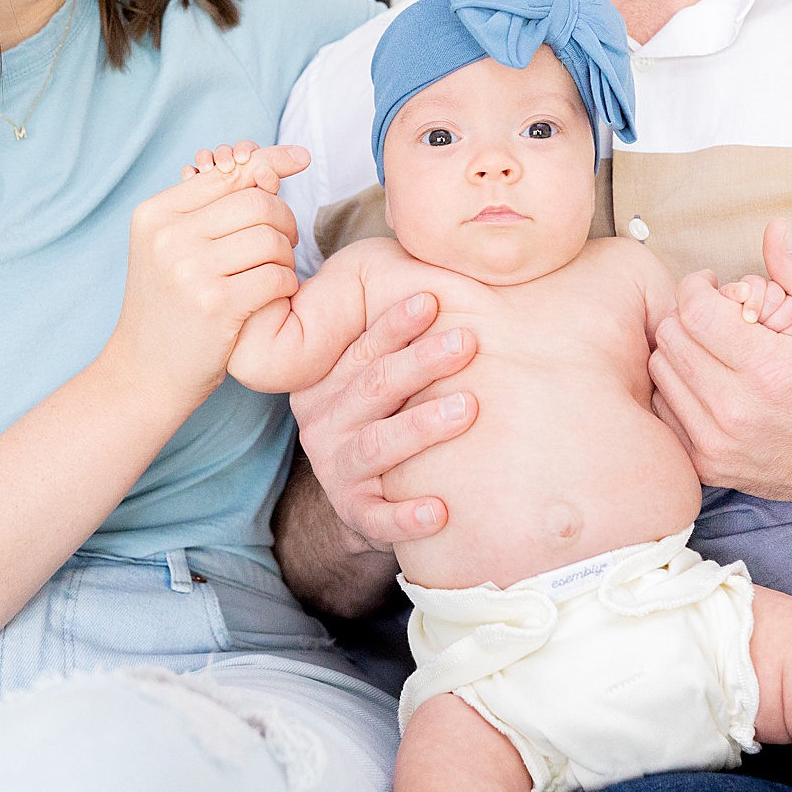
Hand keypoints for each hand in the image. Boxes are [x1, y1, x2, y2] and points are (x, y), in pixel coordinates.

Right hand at [106, 144, 309, 407]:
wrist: (143, 374)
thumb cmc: (169, 307)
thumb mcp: (174, 248)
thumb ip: (214, 206)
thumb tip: (273, 163)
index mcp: (155, 214)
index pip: (229, 174)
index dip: (270, 164)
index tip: (301, 158)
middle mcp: (168, 236)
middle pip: (258, 202)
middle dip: (283, 222)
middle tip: (281, 246)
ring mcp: (189, 270)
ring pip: (272, 239)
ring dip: (285, 258)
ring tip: (271, 274)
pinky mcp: (216, 304)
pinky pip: (277, 276)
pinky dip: (286, 286)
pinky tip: (272, 297)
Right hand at [290, 292, 478, 550]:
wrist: (363, 501)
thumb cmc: (385, 418)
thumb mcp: (376, 377)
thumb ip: (393, 337)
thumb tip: (437, 274)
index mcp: (328, 382)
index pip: (363, 348)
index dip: (396, 323)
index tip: (433, 299)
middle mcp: (324, 423)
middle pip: (374, 388)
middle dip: (421, 363)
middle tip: (466, 343)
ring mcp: (337, 470)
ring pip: (377, 446)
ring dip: (422, 426)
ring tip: (467, 409)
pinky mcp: (356, 514)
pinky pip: (379, 518)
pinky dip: (407, 516)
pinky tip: (440, 511)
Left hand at [649, 218, 791, 507]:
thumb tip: (775, 228)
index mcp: (771, 371)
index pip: (695, 311)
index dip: (698, 286)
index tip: (713, 285)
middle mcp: (737, 411)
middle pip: (670, 338)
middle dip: (689, 314)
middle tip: (717, 315)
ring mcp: (718, 443)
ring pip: (659, 373)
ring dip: (680, 350)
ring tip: (713, 347)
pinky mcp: (709, 466)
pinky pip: (664, 411)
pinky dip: (677, 389)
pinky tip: (707, 381)